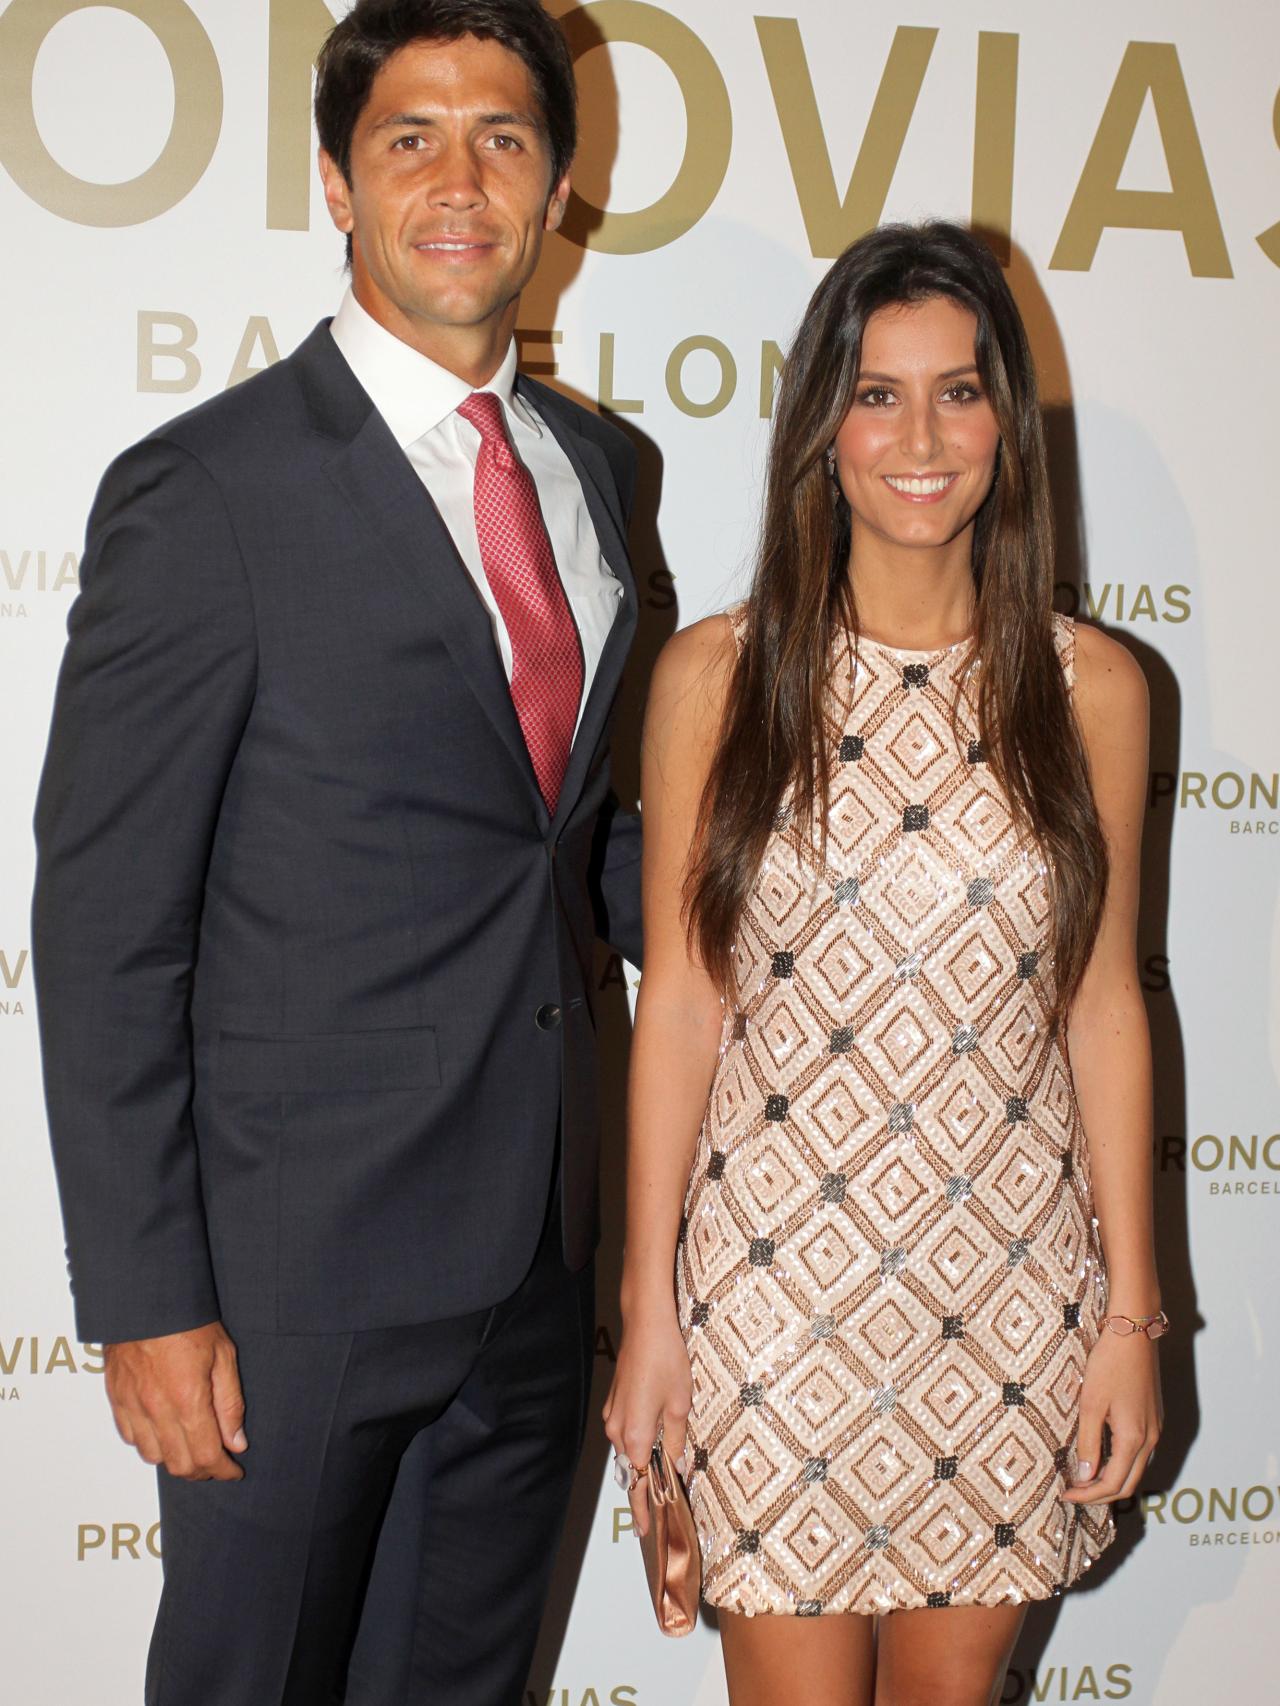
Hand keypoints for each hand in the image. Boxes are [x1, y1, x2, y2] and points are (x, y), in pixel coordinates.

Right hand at [104, 1322, 247, 1481]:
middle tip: (217, 1462)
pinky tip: (164, 1432)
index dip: (223, 1471)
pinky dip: (149, 1444)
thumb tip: (236, 1442)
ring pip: (153, 1457)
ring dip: (175, 1459)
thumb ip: (230, 1404)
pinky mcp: (117, 1399)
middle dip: (203, 1471)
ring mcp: (133, 1406)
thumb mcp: (224, 1357)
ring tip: (192, 1447)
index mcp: (188, 1400)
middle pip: (179, 1465)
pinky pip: (130, 1438)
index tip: (234, 1471)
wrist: (147, 1298)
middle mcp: (157, 1410)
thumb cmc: (189, 1322)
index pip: (207, 1456)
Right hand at [602, 1310, 691, 1536]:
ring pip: (628, 1451)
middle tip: (660, 1510)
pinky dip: (637, 1445)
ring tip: (661, 1480)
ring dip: (642, 1465)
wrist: (645, 1325)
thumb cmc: (666, 1361)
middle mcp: (618, 1430)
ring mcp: (613, 1415)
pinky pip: (625, 1434)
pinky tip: (654, 1445)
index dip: (642, 1509)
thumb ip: (676, 1441)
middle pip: (631, 1470)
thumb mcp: (680, 1405)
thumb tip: (677, 1466)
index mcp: (635, 1436)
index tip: (646, 1532)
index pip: (637, 1485)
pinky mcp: (615, 1403)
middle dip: (644, 1489)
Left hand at [1062, 1326, 1161, 1504]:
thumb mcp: (1091, 1404)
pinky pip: (1140, 1453)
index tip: (1067, 1495)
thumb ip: (1088, 1443)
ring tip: (1084, 1478)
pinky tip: (1102, 1457)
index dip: (1089, 1495)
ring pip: (1136, 1469)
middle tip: (1074, 1493)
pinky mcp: (1154, 1418)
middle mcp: (1151, 1439)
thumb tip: (1085, 1476)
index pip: (1114, 1484)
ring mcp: (1155, 1429)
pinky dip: (1121, 1464)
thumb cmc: (1109, 1364)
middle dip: (1101, 1494)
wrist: (1134, 1333)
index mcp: (1134, 1439)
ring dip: (1112, 1480)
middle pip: (1128, 1483)